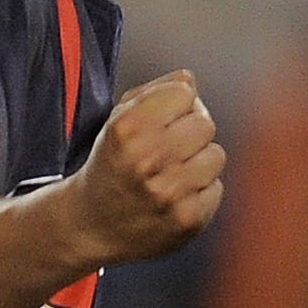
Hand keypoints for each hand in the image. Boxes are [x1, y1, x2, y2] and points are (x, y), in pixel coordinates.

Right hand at [63, 70, 224, 262]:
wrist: (91, 226)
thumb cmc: (112, 164)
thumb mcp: (119, 119)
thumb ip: (155, 91)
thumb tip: (190, 81)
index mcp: (128, 128)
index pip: (184, 93)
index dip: (175, 106)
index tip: (159, 123)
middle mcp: (147, 159)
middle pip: (205, 124)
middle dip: (189, 135)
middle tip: (167, 153)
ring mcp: (169, 193)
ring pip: (216, 156)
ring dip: (198, 164)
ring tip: (172, 177)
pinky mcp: (187, 220)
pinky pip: (216, 189)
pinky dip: (200, 194)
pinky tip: (174, 200)